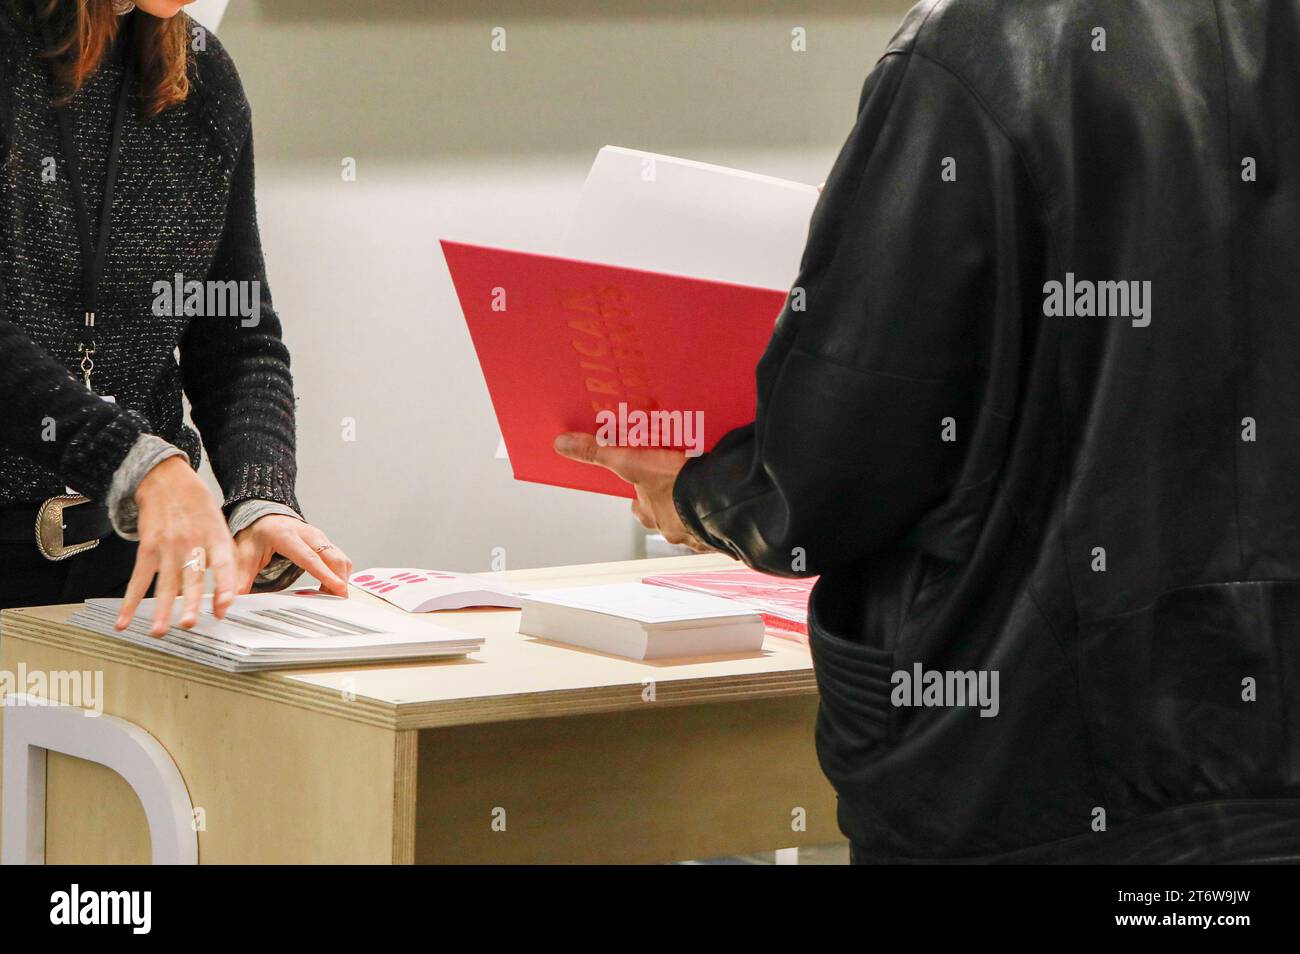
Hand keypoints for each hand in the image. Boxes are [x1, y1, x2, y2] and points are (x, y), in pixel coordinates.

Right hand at [116, 456, 237, 635]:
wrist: (166, 479)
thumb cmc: (197, 506)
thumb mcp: (220, 525)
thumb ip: (225, 557)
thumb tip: (229, 594)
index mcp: (215, 537)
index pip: (224, 565)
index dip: (225, 587)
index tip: (224, 609)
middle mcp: (192, 542)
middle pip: (191, 576)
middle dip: (189, 602)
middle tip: (188, 624)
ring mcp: (168, 545)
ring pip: (165, 582)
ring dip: (160, 609)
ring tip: (159, 631)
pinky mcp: (147, 547)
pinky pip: (139, 578)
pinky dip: (130, 601)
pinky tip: (124, 620)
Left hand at [233, 514, 351, 595]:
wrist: (263, 516)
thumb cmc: (254, 535)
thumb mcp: (241, 556)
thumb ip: (238, 580)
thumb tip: (229, 603)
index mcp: (285, 535)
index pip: (309, 557)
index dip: (324, 574)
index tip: (338, 588)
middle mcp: (307, 533)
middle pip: (332, 557)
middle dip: (339, 579)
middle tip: (337, 601)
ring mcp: (319, 536)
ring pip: (340, 558)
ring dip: (340, 578)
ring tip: (329, 597)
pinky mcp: (325, 541)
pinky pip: (340, 559)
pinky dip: (339, 574)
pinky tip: (328, 587)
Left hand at [553, 433, 712, 551]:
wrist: (722, 499)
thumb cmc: (676, 485)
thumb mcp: (631, 461)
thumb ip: (598, 451)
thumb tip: (561, 444)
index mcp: (655, 514)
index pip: (641, 509)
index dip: (640, 499)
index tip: (641, 491)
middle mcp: (677, 529)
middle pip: (668, 518)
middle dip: (671, 505)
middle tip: (676, 487)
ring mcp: (704, 533)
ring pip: (696, 524)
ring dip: (697, 512)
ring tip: (703, 493)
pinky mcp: (728, 532)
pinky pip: (722, 527)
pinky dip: (722, 516)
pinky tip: (728, 503)